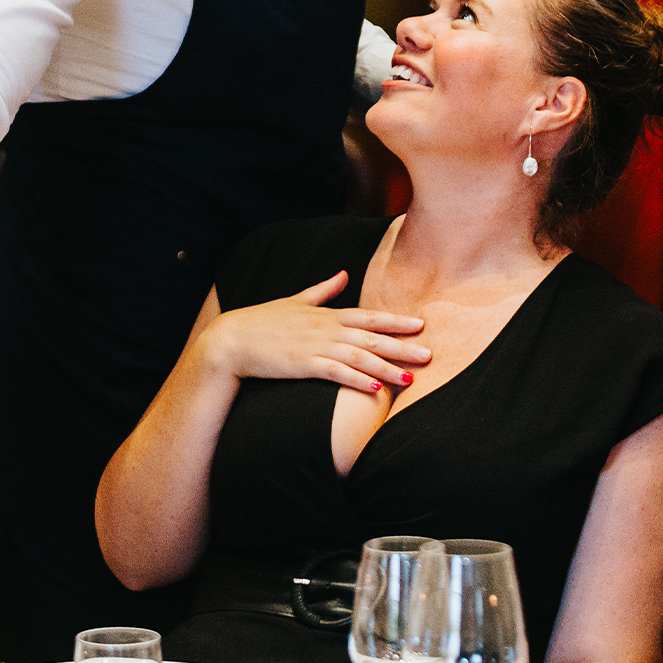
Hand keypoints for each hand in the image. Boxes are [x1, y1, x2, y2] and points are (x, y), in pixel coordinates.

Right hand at [197, 271, 426, 392]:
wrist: (232, 339)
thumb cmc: (263, 321)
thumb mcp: (295, 301)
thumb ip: (323, 290)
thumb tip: (343, 274)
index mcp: (326, 315)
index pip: (369, 317)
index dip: (396, 321)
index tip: (421, 325)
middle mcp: (326, 328)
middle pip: (372, 337)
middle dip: (403, 346)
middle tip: (430, 354)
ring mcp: (315, 346)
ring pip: (360, 356)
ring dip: (387, 367)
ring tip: (412, 378)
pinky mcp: (303, 364)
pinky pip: (336, 372)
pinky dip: (357, 379)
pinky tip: (375, 388)